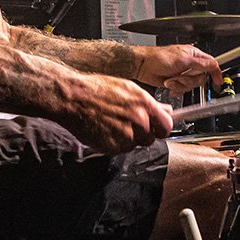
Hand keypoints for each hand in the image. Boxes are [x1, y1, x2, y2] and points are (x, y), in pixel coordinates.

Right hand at [58, 74, 175, 153]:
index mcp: (144, 103)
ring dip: (126, 139)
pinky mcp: (113, 146)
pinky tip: (104, 131)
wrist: (73, 97)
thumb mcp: (128, 89)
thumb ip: (149, 103)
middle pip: (150, 138)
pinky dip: (114, 144)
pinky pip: (120, 150)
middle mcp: (138, 119)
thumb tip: (166, 110)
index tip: (157, 128)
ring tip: (111, 125)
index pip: (167, 125)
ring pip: (134, 144)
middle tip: (126, 125)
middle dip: (141, 134)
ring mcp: (126, 134)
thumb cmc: (96, 90)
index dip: (161, 128)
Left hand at [132, 44, 223, 95]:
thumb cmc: (159, 57)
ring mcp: (183, 74)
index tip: (217, 81)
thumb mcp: (184, 59)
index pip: (211, 64)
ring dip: (180, 84)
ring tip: (171, 79)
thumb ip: (201, 63)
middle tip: (180, 76)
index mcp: (194, 55)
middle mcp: (190, 65)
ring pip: (191, 86)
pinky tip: (168, 83)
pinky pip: (182, 90)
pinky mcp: (176, 82)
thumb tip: (215, 65)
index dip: (215, 73)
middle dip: (189, 80)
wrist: (143, 66)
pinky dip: (175, 88)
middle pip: (200, 78)